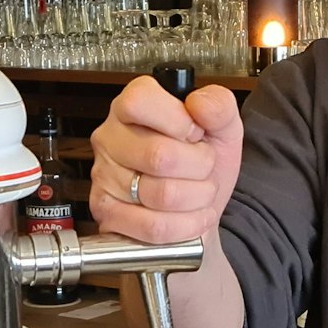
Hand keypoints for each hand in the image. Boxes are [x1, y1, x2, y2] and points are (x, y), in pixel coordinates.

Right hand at [90, 77, 242, 243]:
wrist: (199, 210)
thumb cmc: (202, 165)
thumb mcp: (223, 128)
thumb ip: (219, 105)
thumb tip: (199, 102)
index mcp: (131, 107)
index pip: (140, 101)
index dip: (179, 122)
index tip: (195, 134)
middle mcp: (110, 138)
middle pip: (159, 155)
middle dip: (200, 167)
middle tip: (204, 168)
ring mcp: (104, 178)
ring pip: (161, 195)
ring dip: (197, 198)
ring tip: (199, 192)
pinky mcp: (107, 215)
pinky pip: (154, 226)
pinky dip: (185, 225)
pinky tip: (191, 217)